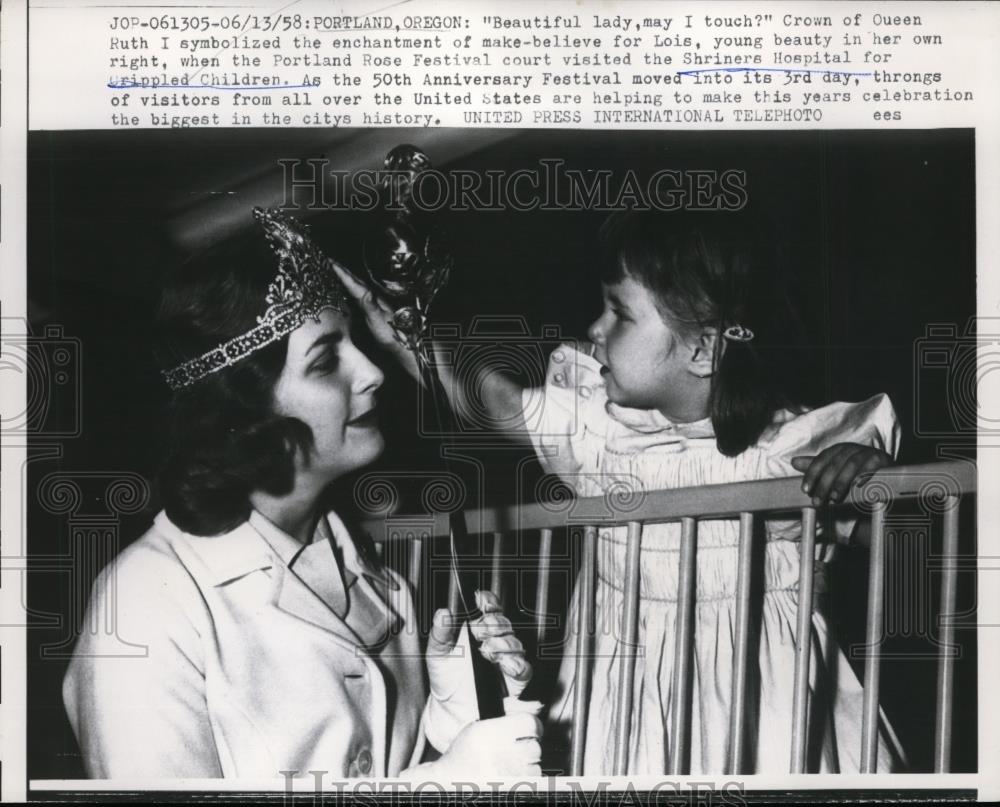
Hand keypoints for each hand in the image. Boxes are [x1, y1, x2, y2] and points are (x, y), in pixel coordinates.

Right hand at [327, 259, 404, 353]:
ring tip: (334, 270)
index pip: (354, 283)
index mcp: (372, 298)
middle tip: (328, 261)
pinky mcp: (370, 311)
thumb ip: (371, 306)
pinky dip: (349, 289)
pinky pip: (356, 295)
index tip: (330, 262)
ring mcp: (371, 303)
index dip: (341, 273)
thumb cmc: (392, 333)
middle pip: (354, 281)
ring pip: (355, 287)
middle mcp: (371, 298)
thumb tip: (365, 291)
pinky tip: (345, 289)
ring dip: (345, 278)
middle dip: (341, 271)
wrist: (402, 343)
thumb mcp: (380, 320)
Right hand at [404, 709, 542, 780]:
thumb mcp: (478, 728)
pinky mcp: (510, 788)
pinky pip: (530, 782)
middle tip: (520, 747)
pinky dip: (525, 778)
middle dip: (529, 746)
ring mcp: (507, 775)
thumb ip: (503, 721)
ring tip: (513, 763)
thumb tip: (529, 718)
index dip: (534, 726)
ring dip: (528, 764)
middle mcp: (503, 754)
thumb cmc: (463, 754)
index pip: (530, 724)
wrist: (449, 780)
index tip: (532, 729)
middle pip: (535, 747)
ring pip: (535, 766)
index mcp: (493, 733)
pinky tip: (513, 774)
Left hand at [424, 591, 531, 751]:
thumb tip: (443, 612)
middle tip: (479, 633)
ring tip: (487, 652)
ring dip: (502, 644)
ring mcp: (506, 658)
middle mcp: (494, 640)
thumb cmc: (446, 679)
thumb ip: (440, 633)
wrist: (452, 712)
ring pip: (515, 642)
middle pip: (503, 622)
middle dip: (492, 625)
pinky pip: (525, 667)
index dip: (488, 602)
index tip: (481, 602)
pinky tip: (504, 665)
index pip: (488, 607)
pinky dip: (516, 664)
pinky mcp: (516, 679)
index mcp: (477, 629)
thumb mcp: (437, 655)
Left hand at [791, 443, 891, 505]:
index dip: (812, 474)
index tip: (805, 490)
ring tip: (835, 498)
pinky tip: (858, 486)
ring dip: (841, 482)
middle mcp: (851, 448)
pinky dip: (864, 475)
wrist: (883, 467)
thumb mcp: (834, 467)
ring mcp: (866, 452)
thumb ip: (816, 466)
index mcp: (837, 450)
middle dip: (824, 484)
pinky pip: (871, 466)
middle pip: (834, 465)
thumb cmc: (855, 468)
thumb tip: (793, 461)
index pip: (821, 460)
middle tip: (818, 501)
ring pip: (851, 465)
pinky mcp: (881, 459)